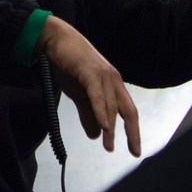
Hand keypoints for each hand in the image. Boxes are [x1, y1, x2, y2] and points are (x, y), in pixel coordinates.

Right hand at [37, 16, 141, 156]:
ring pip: (112, 106)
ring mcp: (104, 76)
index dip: (133, 131)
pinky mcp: (90, 72)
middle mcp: (114, 81)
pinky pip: (98, 95)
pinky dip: (102, 111)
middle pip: (128, 110)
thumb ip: (88, 114)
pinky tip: (105, 127)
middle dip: (132, 133)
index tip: (135, 150)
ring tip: (109, 145)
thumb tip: (96, 135)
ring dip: (112, 128)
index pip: (128, 111)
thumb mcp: (80, 95)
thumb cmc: (70, 65)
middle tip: (134, 152)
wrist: (57, 40)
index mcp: (113, 86)